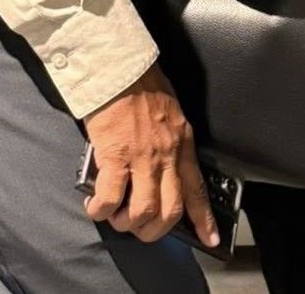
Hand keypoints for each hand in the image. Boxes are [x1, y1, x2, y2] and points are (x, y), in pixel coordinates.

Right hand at [81, 64, 217, 246]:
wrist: (120, 68)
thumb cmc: (143, 87)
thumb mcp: (170, 115)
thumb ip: (169, 143)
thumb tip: (158, 170)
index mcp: (183, 143)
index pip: (198, 188)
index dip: (204, 218)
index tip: (209, 237)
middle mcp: (167, 153)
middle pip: (171, 209)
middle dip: (156, 230)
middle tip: (141, 230)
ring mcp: (142, 156)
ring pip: (142, 210)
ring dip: (127, 222)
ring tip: (116, 218)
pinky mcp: (114, 155)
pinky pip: (110, 197)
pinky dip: (101, 209)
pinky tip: (95, 206)